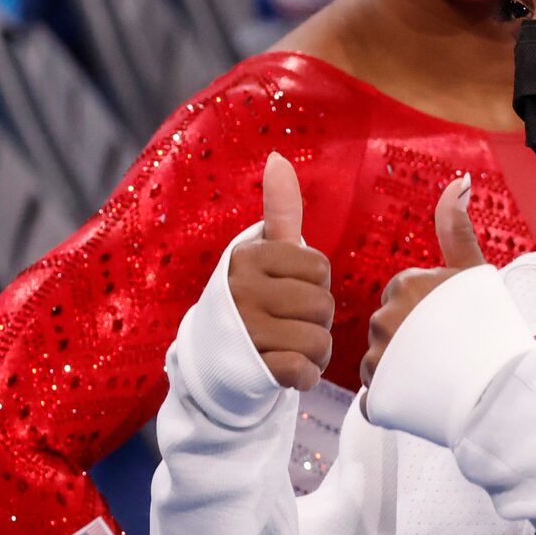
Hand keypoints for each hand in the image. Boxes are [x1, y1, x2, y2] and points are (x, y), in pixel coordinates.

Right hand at [228, 153, 334, 392]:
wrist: (211, 363)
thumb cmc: (250, 300)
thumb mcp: (261, 255)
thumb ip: (279, 211)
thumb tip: (278, 158)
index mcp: (247, 258)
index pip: (319, 268)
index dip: (315, 284)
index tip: (288, 291)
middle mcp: (242, 291)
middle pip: (323, 305)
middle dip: (318, 320)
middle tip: (290, 324)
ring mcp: (246, 332)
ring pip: (319, 340)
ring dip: (315, 351)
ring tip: (289, 347)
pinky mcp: (253, 371)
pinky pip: (304, 371)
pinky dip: (305, 376)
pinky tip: (288, 370)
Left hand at [360, 175, 481, 397]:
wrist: (504, 388)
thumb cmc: (496, 330)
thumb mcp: (476, 272)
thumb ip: (457, 230)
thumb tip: (458, 181)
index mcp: (406, 284)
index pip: (403, 298)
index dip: (426, 316)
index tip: (451, 328)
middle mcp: (384, 316)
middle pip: (388, 330)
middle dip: (409, 343)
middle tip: (445, 355)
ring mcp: (378, 356)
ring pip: (380, 363)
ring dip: (400, 372)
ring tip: (437, 378)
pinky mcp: (377, 392)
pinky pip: (375, 396)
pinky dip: (394, 401)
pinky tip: (422, 400)